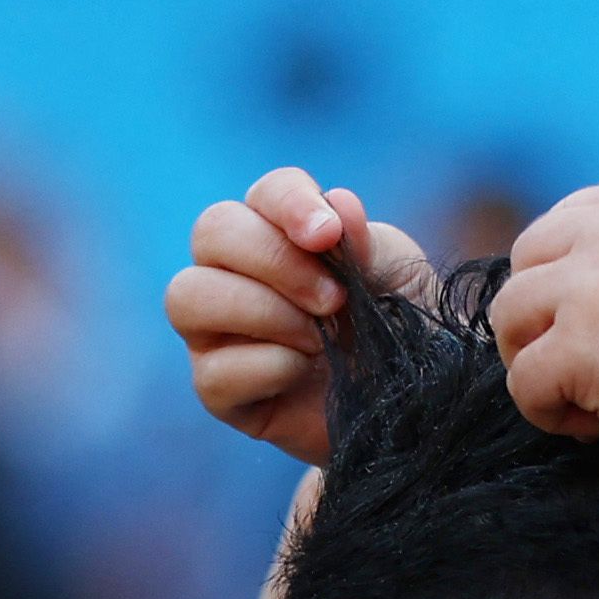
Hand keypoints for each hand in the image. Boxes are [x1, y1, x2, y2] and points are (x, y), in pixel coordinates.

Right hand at [167, 169, 436, 464]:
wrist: (412, 404)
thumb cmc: (395, 329)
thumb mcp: (394, 276)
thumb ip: (364, 241)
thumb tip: (339, 204)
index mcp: (279, 232)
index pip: (265, 194)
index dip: (290, 204)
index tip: (329, 234)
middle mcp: (235, 273)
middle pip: (212, 231)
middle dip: (275, 260)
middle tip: (334, 300)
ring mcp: (217, 333)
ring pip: (186, 296)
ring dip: (261, 311)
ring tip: (318, 339)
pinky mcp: (220, 392)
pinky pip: (212, 372)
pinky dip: (266, 368)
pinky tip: (303, 373)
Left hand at [489, 182, 598, 463]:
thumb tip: (560, 285)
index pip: (555, 225)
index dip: (555, 282)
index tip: (584, 326)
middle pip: (521, 267)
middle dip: (536, 322)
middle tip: (577, 370)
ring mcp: (593, 288)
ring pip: (508, 321)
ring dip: (534, 364)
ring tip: (586, 401)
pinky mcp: (581, 348)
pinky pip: (524, 383)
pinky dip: (549, 414)